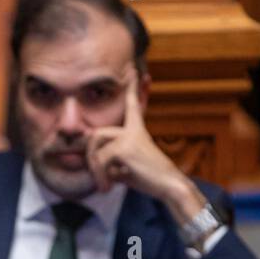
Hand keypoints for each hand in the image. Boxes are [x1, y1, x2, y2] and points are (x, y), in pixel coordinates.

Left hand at [86, 68, 188, 197]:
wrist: (168, 186)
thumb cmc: (149, 179)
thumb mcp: (126, 167)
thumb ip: (111, 161)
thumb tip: (91, 163)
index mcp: (137, 130)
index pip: (132, 105)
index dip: (132, 89)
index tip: (134, 71)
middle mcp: (134, 129)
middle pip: (96, 134)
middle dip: (90, 157)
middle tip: (97, 178)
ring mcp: (129, 136)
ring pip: (95, 148)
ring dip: (95, 169)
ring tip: (104, 186)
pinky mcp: (124, 147)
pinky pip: (100, 160)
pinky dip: (100, 176)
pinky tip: (109, 188)